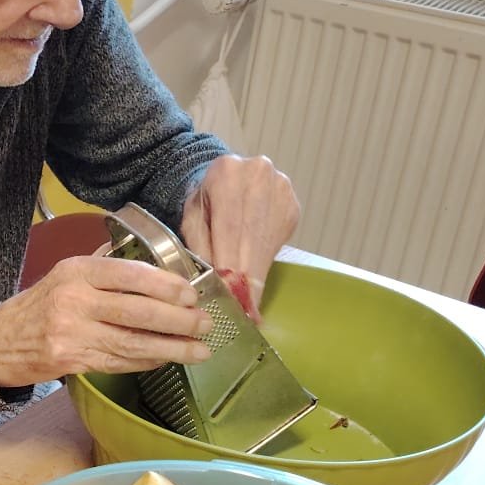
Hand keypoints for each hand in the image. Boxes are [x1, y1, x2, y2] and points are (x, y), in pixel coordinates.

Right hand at [0, 255, 210, 385]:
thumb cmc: (40, 305)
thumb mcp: (64, 273)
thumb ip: (104, 266)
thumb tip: (153, 262)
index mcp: (77, 271)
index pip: (129, 274)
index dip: (165, 285)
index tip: (191, 293)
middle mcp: (75, 300)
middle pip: (136, 311)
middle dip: (177, 320)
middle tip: (205, 324)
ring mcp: (73, 334)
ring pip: (133, 342)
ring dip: (172, 348)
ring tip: (200, 350)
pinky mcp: (73, 361)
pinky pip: (120, 362)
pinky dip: (148, 361)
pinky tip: (167, 359)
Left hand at [179, 155, 299, 319]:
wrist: (225, 176)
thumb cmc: (205, 199)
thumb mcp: (191, 217)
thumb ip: (198, 247)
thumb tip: (209, 286)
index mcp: (227, 175)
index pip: (229, 232)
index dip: (231, 271)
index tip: (231, 301)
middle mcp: (259, 176)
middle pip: (251, 239)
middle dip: (244, 279)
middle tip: (242, 310)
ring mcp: (281, 188)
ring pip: (267, 243)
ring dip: (256, 274)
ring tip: (248, 301)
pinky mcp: (292, 204)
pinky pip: (277, 240)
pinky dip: (264, 260)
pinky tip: (253, 272)